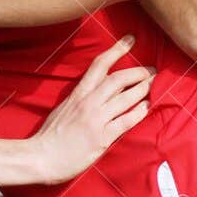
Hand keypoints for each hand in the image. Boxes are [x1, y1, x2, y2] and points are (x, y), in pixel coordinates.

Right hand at [31, 36, 151, 183]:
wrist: (41, 157)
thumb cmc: (50, 135)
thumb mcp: (64, 108)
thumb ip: (80, 98)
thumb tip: (96, 91)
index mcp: (78, 94)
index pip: (99, 65)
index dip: (116, 50)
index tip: (130, 39)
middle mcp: (88, 102)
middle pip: (117, 79)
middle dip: (138, 72)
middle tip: (152, 69)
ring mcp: (95, 119)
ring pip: (124, 97)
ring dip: (142, 89)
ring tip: (155, 84)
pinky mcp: (101, 137)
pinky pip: (124, 121)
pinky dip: (138, 112)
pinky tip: (147, 107)